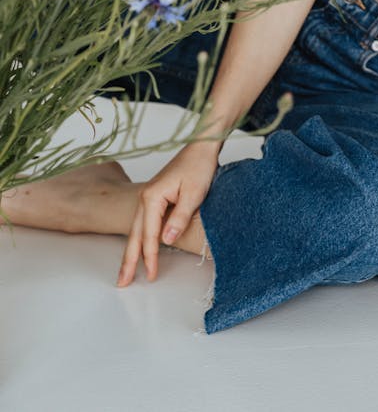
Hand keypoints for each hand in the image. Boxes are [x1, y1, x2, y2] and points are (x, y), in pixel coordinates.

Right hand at [116, 142, 219, 286]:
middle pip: (134, 234)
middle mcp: (145, 197)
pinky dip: (139, 239)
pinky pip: (143, 222)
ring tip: (125, 272)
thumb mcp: (193, 194)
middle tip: (122, 282)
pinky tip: (138, 250)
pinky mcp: (154, 197)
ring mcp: (147, 197)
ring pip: (136, 230)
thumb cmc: (198, 166)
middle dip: (128, 260)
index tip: (152, 275)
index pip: (149, 235)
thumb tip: (165, 240)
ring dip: (131, 251)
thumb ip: (179, 218)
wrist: (201, 147)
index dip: (151, 257)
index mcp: (152, 197)